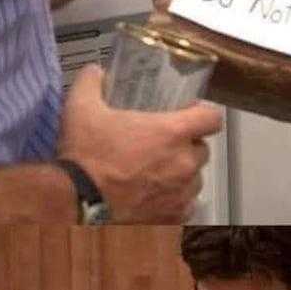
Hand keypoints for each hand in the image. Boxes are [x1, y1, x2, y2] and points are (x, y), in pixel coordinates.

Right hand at [58, 65, 222, 222]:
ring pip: (195, 180)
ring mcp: (182, 193)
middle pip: (203, 150)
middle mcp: (184, 164)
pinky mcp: (174, 218)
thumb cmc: (86, 156)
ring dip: (182, 175)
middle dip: (188, 147)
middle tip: (164, 146)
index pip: (212, 119)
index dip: (204, 115)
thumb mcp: (82, 108)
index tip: (192, 115)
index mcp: (172, 133)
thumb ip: (93, 83)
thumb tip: (96, 71)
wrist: (78, 203)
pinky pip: (186, 206)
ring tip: (157, 174)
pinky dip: (175, 201)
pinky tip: (156, 198)